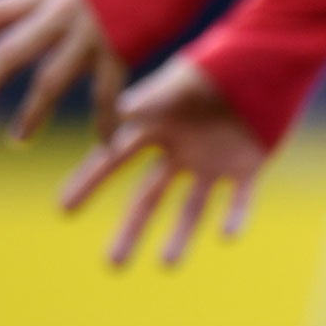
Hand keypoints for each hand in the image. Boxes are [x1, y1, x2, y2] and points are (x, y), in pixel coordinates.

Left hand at [0, 0, 127, 141]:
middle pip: (8, 53)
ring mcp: (88, 35)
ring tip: (17, 141)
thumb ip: (72, 1)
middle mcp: (60, 12)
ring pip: (48, 82)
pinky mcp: (119, 53)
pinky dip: (105, 123)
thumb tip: (63, 22)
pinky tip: (103, 146)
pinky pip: (105, 97)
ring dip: (31, 115)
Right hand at [60, 56, 265, 266]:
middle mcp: (179, 152)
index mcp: (155, 127)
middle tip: (111, 265)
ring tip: (165, 265)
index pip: (113, 160)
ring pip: (192, 208)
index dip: (89, 184)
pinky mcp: (248, 167)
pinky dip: (236, 217)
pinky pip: (241, 199)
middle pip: (148, 197)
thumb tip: (121, 110)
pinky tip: (227, 237)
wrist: (263, 60)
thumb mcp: (183, 82)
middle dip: (130, 230)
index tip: (62, 209)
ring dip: (179, 236)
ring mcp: (212, 163)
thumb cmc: (215, 64)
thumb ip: (156, 99)